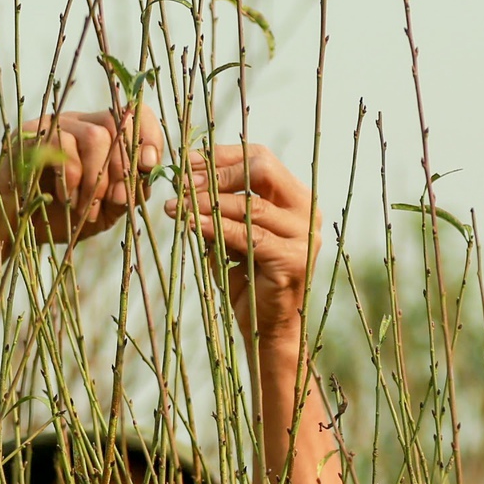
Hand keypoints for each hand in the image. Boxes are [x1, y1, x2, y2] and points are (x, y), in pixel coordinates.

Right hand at [0, 106, 165, 250]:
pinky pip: (61, 145)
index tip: (149, 165)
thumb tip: (145, 175)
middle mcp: (76, 122)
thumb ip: (129, 193)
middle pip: (117, 122)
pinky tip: (67, 198)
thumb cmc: (59, 219)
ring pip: (95, 136)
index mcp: (99, 133)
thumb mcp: (105, 211)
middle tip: (116, 201)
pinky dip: (72, 178)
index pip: (133, 115)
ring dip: (98, 179)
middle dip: (123, 167)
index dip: (149, 135)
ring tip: (88, 209)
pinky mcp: (27, 136)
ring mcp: (50, 126)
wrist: (13, 231)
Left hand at [166, 143, 317, 338]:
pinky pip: (248, 235)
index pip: (260, 158)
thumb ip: (217, 205)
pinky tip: (192, 224)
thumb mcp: (228, 232)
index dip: (221, 156)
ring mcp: (304, 235)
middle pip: (261, 170)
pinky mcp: (293, 259)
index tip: (186, 162)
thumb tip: (184, 177)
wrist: (265, 327)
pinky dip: (216, 227)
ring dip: (208, 202)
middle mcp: (307, 211)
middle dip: (216, 173)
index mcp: (295, 197)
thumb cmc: (245, 276)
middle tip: (182, 183)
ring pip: (251, 205)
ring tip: (176, 206)